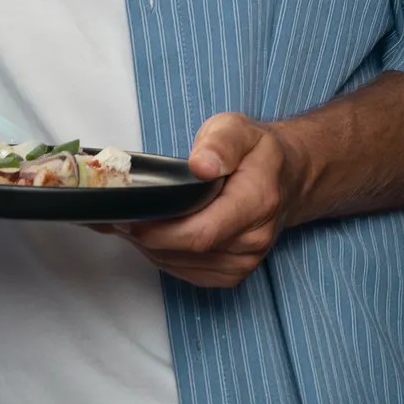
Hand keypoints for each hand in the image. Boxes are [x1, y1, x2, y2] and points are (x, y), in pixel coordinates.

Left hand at [119, 110, 315, 288]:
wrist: (285, 180)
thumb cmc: (256, 154)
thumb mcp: (238, 129)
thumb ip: (220, 143)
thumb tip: (202, 165)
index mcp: (257, 202)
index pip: (201, 233)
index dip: (159, 230)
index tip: (129, 216)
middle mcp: (253, 239)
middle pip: (185, 251)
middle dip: (146, 235)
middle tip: (119, 214)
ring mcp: (244, 262)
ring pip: (179, 264)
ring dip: (150, 246)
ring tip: (134, 219)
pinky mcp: (231, 274)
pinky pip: (185, 273)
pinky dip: (162, 255)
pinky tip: (153, 234)